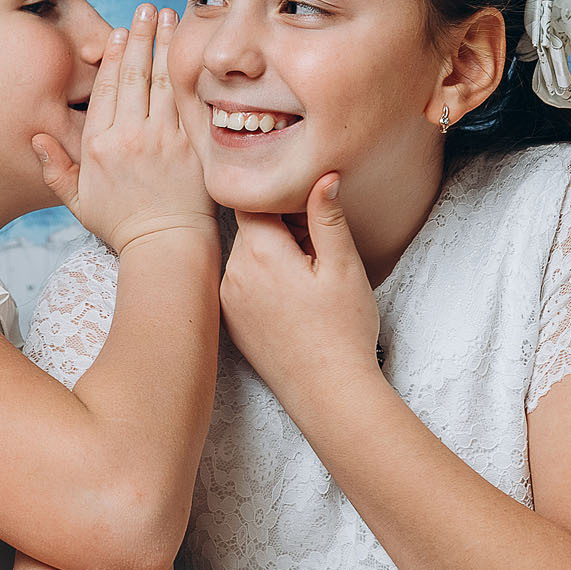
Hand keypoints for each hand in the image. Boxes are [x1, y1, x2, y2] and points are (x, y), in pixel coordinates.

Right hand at [35, 6, 213, 255]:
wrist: (165, 246)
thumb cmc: (122, 227)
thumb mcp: (78, 203)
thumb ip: (56, 169)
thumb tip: (35, 138)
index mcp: (98, 146)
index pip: (104, 90)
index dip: (112, 57)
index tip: (118, 33)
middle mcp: (128, 137)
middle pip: (132, 76)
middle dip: (139, 36)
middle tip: (145, 8)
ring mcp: (162, 139)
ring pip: (162, 81)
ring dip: (165, 44)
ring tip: (170, 15)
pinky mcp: (190, 145)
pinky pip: (187, 101)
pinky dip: (187, 72)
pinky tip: (190, 51)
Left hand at [221, 172, 380, 394]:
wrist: (328, 393)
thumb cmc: (343, 331)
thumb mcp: (344, 267)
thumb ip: (328, 216)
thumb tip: (323, 176)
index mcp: (259, 252)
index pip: (253, 201)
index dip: (283, 201)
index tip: (308, 217)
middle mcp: (232, 273)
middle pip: (250, 228)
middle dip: (280, 230)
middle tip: (317, 255)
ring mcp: (226, 300)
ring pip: (246, 256)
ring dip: (271, 257)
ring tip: (306, 285)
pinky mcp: (229, 321)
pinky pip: (241, 284)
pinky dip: (262, 283)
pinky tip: (291, 306)